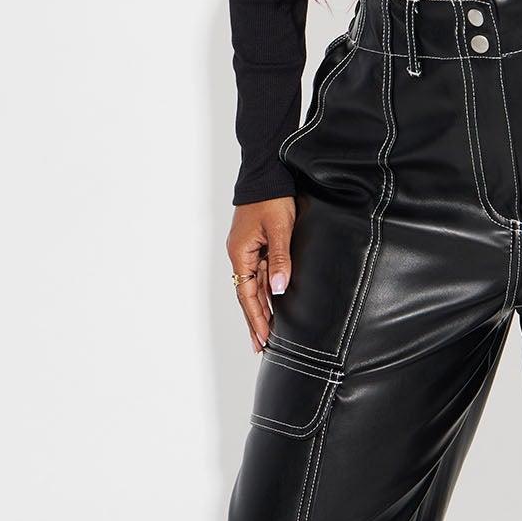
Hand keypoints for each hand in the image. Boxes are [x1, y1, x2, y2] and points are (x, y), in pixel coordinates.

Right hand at [227, 196, 296, 351]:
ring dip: (262, 309)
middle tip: (261, 347)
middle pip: (248, 295)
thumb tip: (278, 290)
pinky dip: (267, 290)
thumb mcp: (279, 229)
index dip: (256, 318)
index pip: (248, 295)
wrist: (267, 173)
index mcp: (241, 254)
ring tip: (268, 333)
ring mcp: (249, 250)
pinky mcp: (259, 244)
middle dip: (255, 321)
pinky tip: (275, 303)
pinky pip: (262, 273)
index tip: (263, 340)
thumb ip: (280, 259)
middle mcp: (241, 255)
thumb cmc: (271, 198)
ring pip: (256, 286)